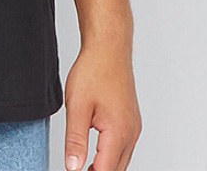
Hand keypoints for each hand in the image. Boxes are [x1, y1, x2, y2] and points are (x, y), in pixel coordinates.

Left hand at [64, 46, 141, 170]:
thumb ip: (75, 140)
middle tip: (78, 169)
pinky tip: (97, 151)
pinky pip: (124, 146)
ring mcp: (133, 127)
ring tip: (84, 166)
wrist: (108, 48)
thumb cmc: (94, 71)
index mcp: (118, 133)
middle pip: (116, 169)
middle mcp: (131, 133)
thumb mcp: (77, 107)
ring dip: (105, 166)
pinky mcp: (131, 120)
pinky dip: (111, 154)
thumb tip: (73, 167)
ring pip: (122, 160)